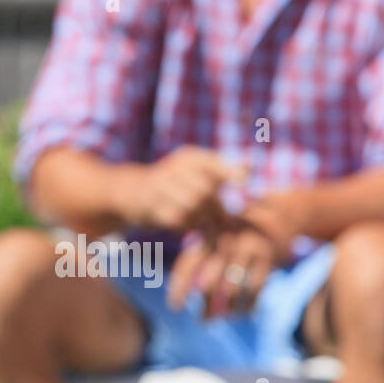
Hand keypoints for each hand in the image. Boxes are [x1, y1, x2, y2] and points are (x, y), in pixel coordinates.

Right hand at [123, 146, 244, 231]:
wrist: (133, 191)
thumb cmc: (177, 182)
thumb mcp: (198, 170)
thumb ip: (223, 170)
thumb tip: (250, 166)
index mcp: (189, 157)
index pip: (213, 163)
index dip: (230, 172)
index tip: (242, 183)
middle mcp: (173, 169)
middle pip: (205, 192)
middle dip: (216, 208)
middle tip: (223, 220)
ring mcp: (159, 188)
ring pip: (192, 207)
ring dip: (202, 219)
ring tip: (205, 223)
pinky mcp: (150, 207)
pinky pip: (178, 220)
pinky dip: (187, 225)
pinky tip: (186, 224)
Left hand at [167, 206, 295, 317]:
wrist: (274, 221)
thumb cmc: (233, 240)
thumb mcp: (213, 242)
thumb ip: (200, 266)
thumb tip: (185, 302)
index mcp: (206, 235)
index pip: (189, 263)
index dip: (180, 286)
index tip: (174, 307)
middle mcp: (225, 240)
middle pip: (211, 277)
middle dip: (205, 302)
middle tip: (201, 321)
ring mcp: (247, 248)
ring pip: (234, 287)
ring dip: (226, 309)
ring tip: (219, 319)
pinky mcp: (267, 258)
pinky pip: (256, 288)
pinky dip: (248, 305)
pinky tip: (241, 315)